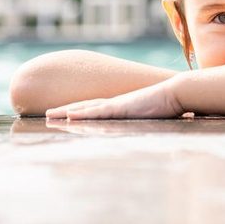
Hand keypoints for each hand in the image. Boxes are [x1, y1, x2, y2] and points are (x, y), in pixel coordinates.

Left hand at [45, 79, 182, 120]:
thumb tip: (148, 130)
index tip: (62, 115)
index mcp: (120, 108)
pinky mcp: (122, 108)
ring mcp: (117, 105)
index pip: (93, 110)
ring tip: (49, 115)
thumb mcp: (152, 117)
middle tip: (46, 115)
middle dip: (64, 111)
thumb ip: (146, 122)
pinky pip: (98, 112)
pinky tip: (70, 115)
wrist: (178, 92)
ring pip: (86, 109)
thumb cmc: (169, 106)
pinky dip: (83, 113)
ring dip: (66, 112)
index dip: (77, 112)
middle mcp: (114, 104)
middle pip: (84, 107)